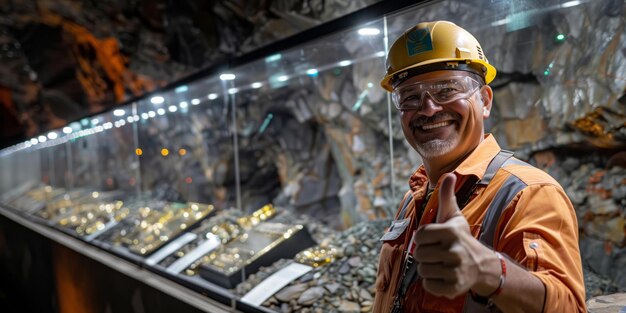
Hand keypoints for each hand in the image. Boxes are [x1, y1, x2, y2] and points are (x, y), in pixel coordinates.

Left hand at [413, 173, 494, 298]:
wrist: (481, 266)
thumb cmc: (461, 238)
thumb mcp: (454, 216)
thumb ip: (447, 196)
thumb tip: (449, 174)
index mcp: (450, 232)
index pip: (418, 236)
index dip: (423, 238)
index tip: (434, 239)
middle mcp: (454, 251)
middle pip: (418, 254)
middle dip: (425, 253)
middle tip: (438, 253)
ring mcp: (455, 271)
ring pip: (422, 270)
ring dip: (428, 268)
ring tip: (441, 264)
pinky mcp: (454, 288)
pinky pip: (428, 286)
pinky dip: (432, 283)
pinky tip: (443, 276)